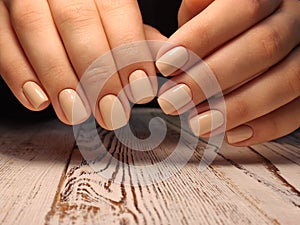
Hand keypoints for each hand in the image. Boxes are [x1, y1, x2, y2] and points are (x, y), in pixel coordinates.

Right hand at [0, 0, 157, 129]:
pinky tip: (39, 101)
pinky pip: (2, 39)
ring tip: (75, 113)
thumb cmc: (91, 12)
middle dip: (96, 73)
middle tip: (110, 113)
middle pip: (77, 22)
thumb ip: (136, 36)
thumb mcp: (117, 16)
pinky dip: (18, 72)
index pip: (116, 12)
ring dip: (58, 77)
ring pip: (35, 28)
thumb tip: (167, 58)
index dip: (129, 52)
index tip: (140, 90)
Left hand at [156, 0, 299, 145]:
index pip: (242, 7)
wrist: (258, 29)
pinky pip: (298, 109)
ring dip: (237, 107)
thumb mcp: (207, 7)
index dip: (201, 38)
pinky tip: (232, 135)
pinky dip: (267, 126)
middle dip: (212, 78)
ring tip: (197, 123)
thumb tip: (172, 46)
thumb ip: (197, 13)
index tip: (166, 65)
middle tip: (173, 99)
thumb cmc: (223, 21)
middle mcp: (296, 19)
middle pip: (264, 47)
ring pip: (286, 80)